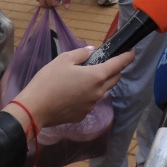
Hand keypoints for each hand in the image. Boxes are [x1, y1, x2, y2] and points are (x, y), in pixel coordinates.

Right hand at [4, 47, 131, 130]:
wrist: (35, 108)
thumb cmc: (49, 80)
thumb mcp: (63, 59)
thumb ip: (81, 54)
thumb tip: (92, 52)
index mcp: (96, 76)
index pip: (119, 65)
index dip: (127, 57)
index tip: (131, 52)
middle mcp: (98, 92)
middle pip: (115, 79)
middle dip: (115, 69)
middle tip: (105, 62)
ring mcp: (92, 105)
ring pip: (103, 91)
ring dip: (100, 82)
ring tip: (84, 76)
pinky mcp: (83, 115)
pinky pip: (91, 101)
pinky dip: (88, 94)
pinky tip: (73, 91)